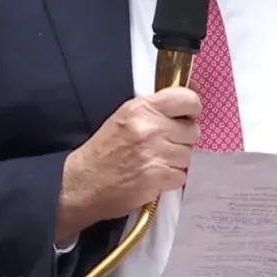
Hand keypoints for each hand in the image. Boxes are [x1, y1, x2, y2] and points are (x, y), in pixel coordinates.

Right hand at [58, 87, 201, 238]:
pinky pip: (182, 176)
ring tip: (156, 161)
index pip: (187, 99)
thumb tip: (189, 93)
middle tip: (166, 144)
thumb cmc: (104, 149)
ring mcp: (155, 154)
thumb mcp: (125, 116)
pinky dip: (171, 178)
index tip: (186, 116)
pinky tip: (154, 176)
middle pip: (193, 130)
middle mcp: (151, 128)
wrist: (83, 183)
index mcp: (142, 108)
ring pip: (189, 154)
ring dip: (177, 160)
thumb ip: (155, 107)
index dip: (192, 108)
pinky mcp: (157, 178)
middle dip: (183, 138)